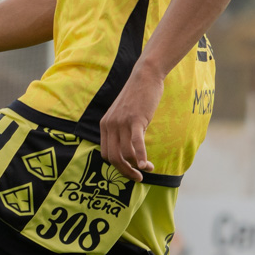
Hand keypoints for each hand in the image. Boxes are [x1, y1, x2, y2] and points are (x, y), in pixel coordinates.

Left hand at [98, 62, 162, 181]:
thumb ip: (123, 131)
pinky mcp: (135, 119)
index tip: (130, 170)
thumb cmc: (137, 97)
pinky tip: (147, 165)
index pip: (106, 154)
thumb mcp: (124, 115)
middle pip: (113, 158)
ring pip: (125, 153)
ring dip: (138, 165)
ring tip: (149, 168)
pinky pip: (136, 143)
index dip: (117, 166)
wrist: (145, 77)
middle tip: (138, 178)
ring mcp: (121, 122)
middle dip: (126, 171)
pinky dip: (141, 157)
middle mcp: (110, 125)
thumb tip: (131, 152)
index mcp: (105, 125)